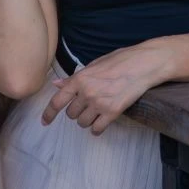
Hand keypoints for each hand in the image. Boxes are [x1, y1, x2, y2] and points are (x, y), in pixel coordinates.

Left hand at [41, 42, 169, 134]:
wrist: (144, 64)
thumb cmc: (121, 60)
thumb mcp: (95, 64)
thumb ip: (75, 78)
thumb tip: (57, 85)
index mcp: (80, 78)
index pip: (58, 100)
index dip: (49, 113)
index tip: (45, 122)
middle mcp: (87, 92)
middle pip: (71, 114)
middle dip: (77, 111)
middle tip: (88, 103)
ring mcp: (99, 103)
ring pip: (82, 123)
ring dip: (87, 120)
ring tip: (98, 110)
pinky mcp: (112, 112)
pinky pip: (97, 129)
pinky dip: (97, 128)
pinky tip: (102, 121)